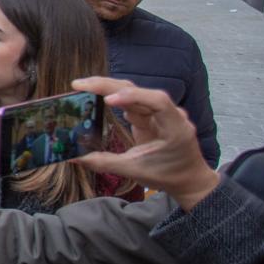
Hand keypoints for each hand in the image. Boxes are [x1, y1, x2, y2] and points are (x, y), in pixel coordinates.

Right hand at [70, 77, 219, 210]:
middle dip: (109, 86)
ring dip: (107, 89)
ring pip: (132, 94)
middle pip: (139, 91)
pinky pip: (131, 102)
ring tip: (82, 87)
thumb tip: (74, 158)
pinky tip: (94, 95)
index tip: (108, 101)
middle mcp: (170, 114)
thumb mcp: (135, 171)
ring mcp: (160, 113)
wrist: (189, 179)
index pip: (157, 102)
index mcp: (175, 127)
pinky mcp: (150, 116)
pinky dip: (113, 99)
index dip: (133, 97)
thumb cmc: (168, 176)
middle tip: (80, 84)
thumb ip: (105, 162)